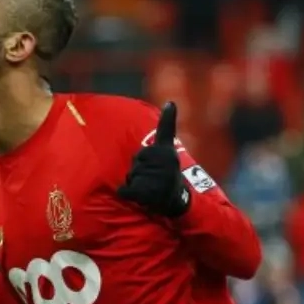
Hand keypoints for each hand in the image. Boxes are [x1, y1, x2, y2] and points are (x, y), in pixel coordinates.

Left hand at [118, 101, 190, 217]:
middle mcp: (165, 161)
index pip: (166, 132)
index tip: (170, 103)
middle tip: (152, 179)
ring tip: (150, 188)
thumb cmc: (168, 177)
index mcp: (168, 151)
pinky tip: (136, 196)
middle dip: (138, 170)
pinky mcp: (149, 193)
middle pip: (136, 159)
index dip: (168, 118)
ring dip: (136, 183)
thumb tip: (171, 101)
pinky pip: (125, 190)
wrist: (177, 202)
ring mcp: (159, 178)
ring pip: (131, 175)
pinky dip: (125, 193)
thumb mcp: (169, 153)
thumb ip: (165, 131)